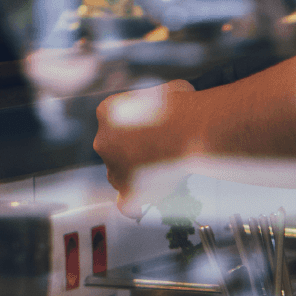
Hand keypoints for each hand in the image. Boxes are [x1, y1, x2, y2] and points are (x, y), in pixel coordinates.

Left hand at [94, 79, 196, 216]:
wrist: (191, 129)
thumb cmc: (184, 108)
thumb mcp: (169, 90)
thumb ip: (162, 101)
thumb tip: (175, 104)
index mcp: (108, 113)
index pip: (114, 126)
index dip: (134, 132)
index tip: (152, 134)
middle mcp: (103, 141)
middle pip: (113, 153)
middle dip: (133, 156)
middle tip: (160, 155)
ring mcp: (114, 168)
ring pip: (119, 178)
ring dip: (136, 178)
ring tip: (163, 174)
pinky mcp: (130, 191)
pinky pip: (127, 205)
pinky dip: (135, 205)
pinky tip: (144, 205)